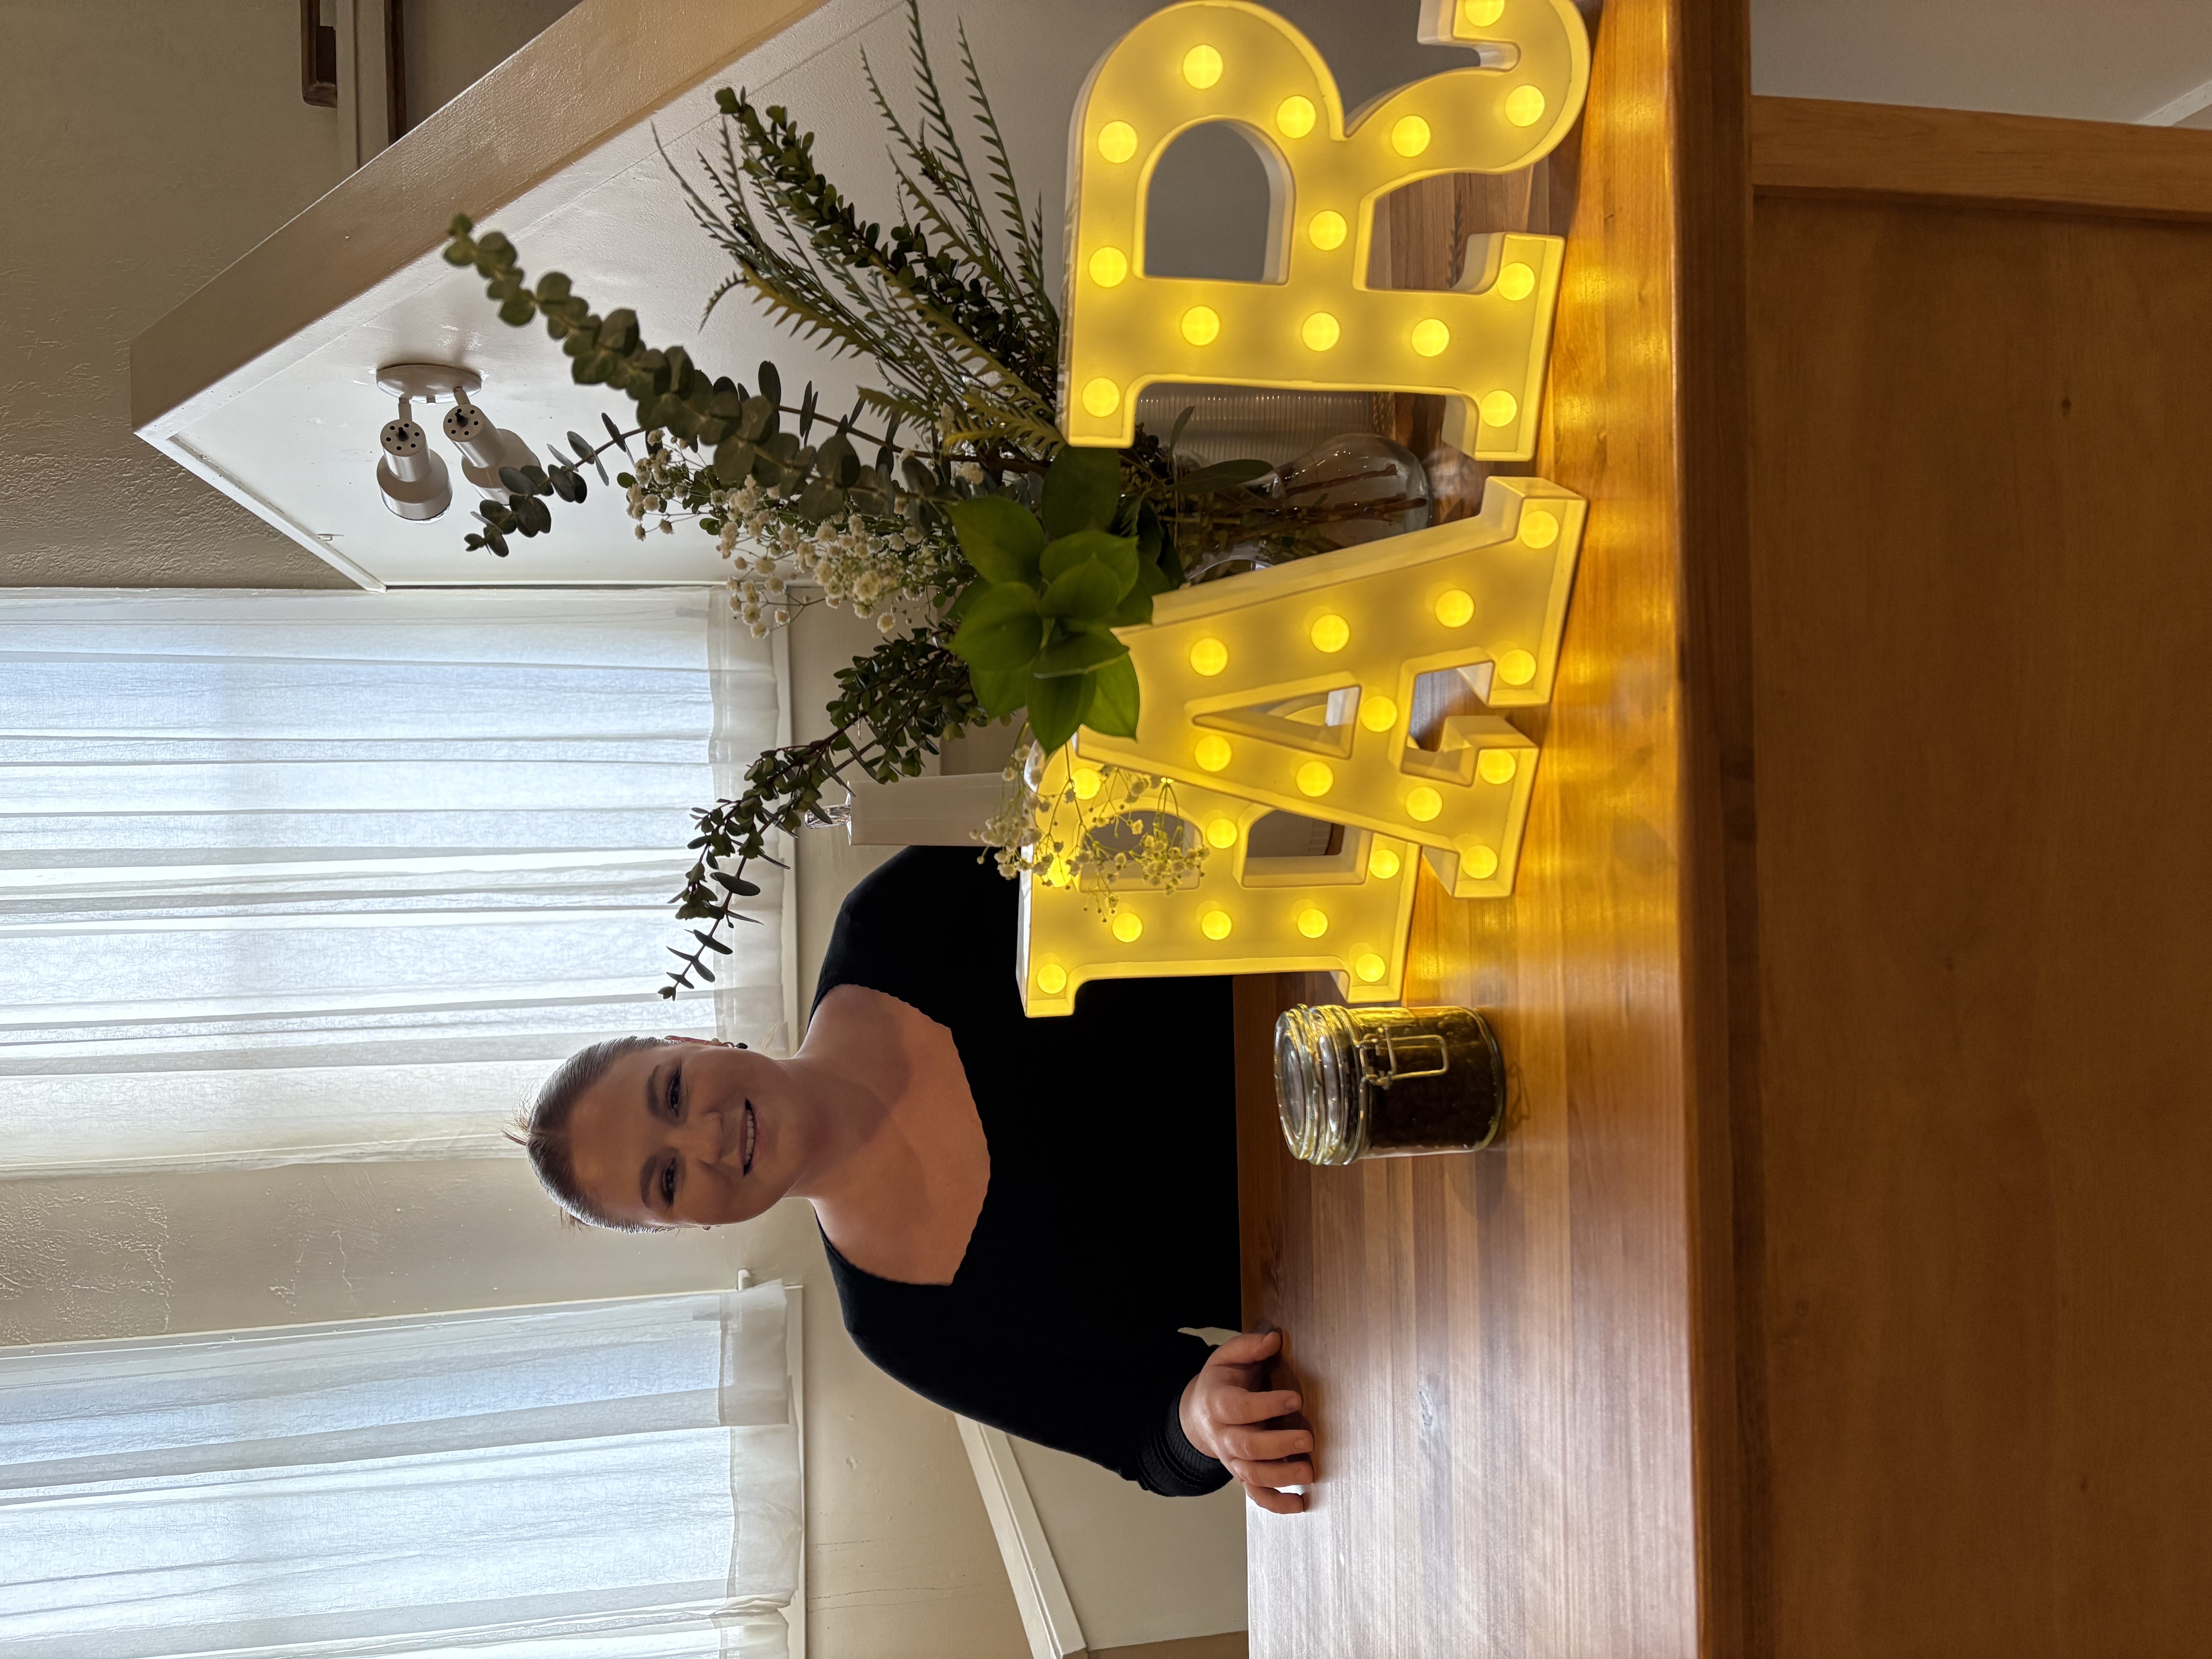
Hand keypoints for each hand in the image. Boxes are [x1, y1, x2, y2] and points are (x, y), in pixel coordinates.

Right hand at [1178, 1328, 1312, 1513]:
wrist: (1200, 1412)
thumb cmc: (1222, 1381)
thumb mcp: (1228, 1356)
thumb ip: (1250, 1346)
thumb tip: (1274, 1339)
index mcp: (1218, 1403)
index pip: (1240, 1408)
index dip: (1267, 1406)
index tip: (1295, 1399)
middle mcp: (1224, 1436)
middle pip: (1247, 1446)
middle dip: (1278, 1446)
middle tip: (1307, 1440)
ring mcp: (1232, 1459)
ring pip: (1252, 1475)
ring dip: (1281, 1477)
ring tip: (1309, 1471)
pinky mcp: (1242, 1476)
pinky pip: (1256, 1496)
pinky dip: (1277, 1504)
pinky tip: (1300, 1503)